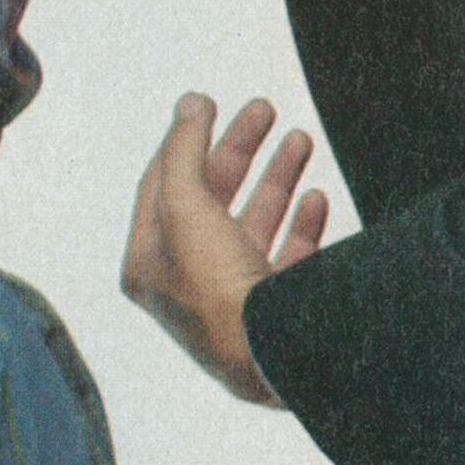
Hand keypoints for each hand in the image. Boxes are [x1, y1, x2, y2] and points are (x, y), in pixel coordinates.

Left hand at [122, 91, 328, 403]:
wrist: (273, 360)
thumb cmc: (218, 291)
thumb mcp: (186, 209)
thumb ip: (185, 153)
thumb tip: (188, 104)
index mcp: (149, 264)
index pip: (161, 186)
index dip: (184, 141)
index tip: (210, 103)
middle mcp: (186, 283)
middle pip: (210, 200)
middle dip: (238, 151)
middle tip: (264, 109)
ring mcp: (233, 299)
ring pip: (253, 223)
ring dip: (275, 178)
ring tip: (299, 139)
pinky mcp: (276, 312)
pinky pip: (289, 259)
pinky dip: (301, 224)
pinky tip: (315, 197)